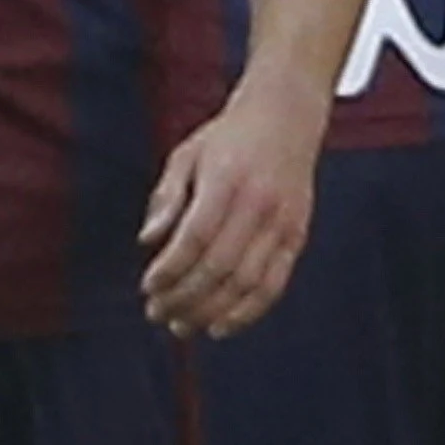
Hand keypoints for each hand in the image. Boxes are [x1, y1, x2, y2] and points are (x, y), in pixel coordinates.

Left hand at [141, 82, 326, 336]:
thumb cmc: (226, 139)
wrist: (285, 118)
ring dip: (211, 311)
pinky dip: (249, 311)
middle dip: (185, 297)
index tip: (147, 288)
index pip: (195, 237)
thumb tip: (146, 241)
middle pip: (220, 266)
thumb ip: (166, 199)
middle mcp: (258, 204)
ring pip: (247, 281)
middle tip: (157, 315)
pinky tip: (221, 327)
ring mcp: (283, 222)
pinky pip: (275, 283)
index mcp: (226, 181)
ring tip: (181, 327)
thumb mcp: (185, 156)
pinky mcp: (298, 235)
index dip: (170, 269)